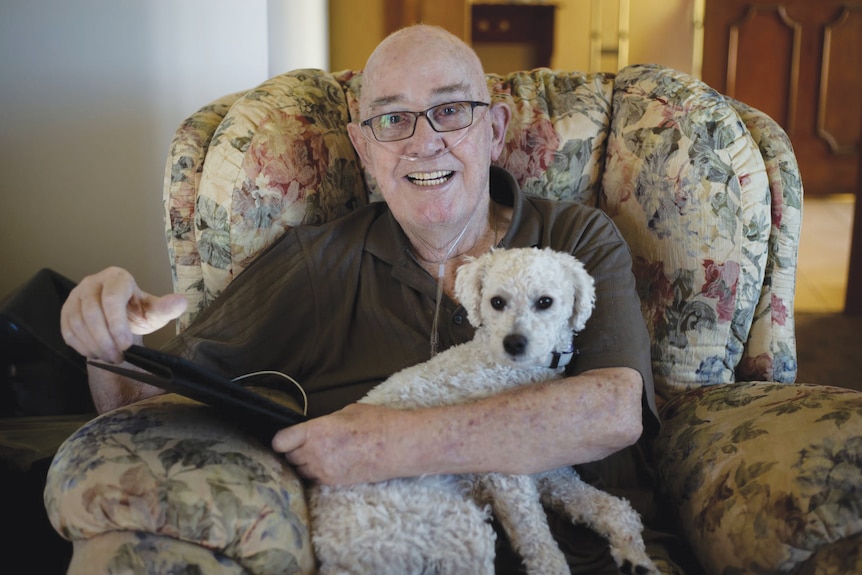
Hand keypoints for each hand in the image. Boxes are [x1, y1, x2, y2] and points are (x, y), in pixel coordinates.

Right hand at [61, 266, 187, 362]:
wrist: (119, 316)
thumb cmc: (137, 311)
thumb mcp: (154, 311)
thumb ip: (166, 308)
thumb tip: (181, 302)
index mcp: (116, 278)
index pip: (111, 299)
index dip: (117, 324)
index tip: (126, 345)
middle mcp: (92, 282)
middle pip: (91, 313)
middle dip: (105, 340)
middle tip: (118, 358)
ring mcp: (75, 296)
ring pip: (77, 323)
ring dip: (93, 345)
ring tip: (109, 358)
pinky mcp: (65, 311)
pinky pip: (68, 330)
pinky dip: (81, 346)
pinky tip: (96, 353)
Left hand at [272, 403, 410, 485]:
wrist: (398, 447)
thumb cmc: (376, 423)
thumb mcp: (347, 412)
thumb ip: (325, 423)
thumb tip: (317, 429)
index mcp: (316, 431)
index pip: (281, 441)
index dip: (281, 439)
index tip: (286, 437)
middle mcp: (315, 453)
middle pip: (289, 456)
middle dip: (294, 450)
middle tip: (306, 442)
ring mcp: (324, 470)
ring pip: (300, 470)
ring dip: (304, 462)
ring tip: (320, 453)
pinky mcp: (334, 482)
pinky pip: (314, 478)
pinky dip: (317, 471)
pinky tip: (330, 462)